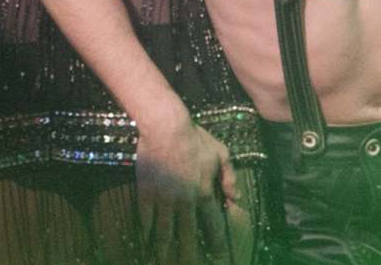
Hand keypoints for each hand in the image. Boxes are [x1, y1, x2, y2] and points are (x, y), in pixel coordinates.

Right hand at [133, 114, 236, 258]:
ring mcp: (164, 199)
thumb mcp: (221, 153)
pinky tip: (144, 243)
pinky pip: (145, 219)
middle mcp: (185, 202)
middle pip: (187, 235)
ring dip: (164, 250)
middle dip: (189, 255)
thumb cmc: (195, 138)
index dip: (216, 244)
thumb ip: (229, 177)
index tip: (218, 258)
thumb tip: (235, 198)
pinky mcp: (146, 193)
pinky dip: (145, 233)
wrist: (166, 128)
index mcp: (205, 193)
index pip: (213, 226)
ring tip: (163, 262)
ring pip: (164, 232)